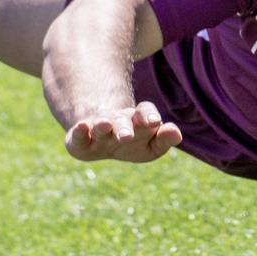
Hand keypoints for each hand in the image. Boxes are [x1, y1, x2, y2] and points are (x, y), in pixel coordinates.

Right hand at [64, 101, 181, 162]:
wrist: (102, 138)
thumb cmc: (134, 142)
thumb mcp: (152, 145)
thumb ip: (164, 139)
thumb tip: (177, 134)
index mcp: (137, 119)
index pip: (145, 111)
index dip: (149, 115)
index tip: (155, 122)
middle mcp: (118, 120)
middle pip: (122, 120)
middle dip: (125, 127)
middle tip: (127, 136)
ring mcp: (97, 128)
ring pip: (100, 125)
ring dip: (102, 125)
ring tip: (104, 126)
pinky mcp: (79, 138)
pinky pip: (78, 134)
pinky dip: (79, 131)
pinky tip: (81, 127)